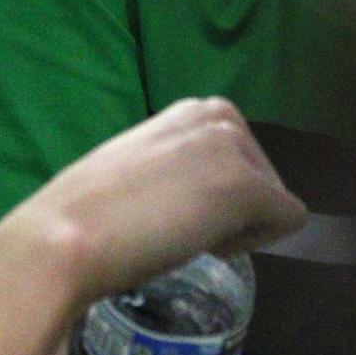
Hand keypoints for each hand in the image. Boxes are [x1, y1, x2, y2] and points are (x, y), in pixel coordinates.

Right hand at [0, 98, 306, 354]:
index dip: (213, 196)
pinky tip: (204, 243)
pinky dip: (254, 243)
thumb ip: (180, 167)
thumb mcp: (145, 169)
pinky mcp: (245, 184)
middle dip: (234, 211)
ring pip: (275, 201)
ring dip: (240, 226)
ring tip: (182, 230)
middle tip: (177, 223)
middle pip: (265, 178)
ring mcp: (233, 145)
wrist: (68, 234)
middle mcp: (216, 114)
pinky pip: (287, 221)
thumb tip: (200, 198)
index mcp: (190, 110)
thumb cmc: (93, 211)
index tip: (171, 207)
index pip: (240, 160)